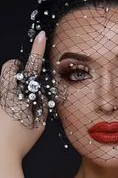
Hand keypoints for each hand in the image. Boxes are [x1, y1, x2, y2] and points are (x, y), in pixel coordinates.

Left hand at [0, 31, 46, 175]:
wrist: (1, 154)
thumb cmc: (21, 139)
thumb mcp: (39, 120)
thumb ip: (41, 103)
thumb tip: (39, 93)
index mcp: (23, 94)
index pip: (32, 65)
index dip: (38, 49)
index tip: (41, 36)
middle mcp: (7, 92)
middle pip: (9, 66)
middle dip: (17, 69)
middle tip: (24, 83)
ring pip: (5, 80)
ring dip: (13, 85)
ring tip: (17, 103)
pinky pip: (2, 93)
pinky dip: (8, 98)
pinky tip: (11, 113)